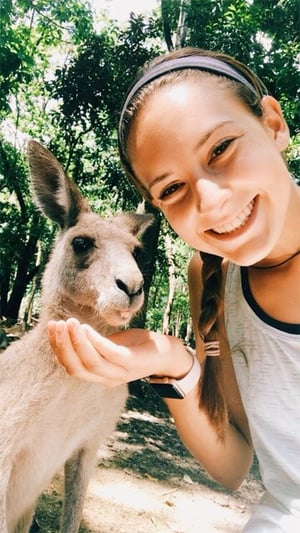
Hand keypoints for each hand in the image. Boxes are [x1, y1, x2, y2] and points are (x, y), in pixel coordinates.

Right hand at [48, 318, 191, 385]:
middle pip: (77, 367)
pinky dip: (95, 342)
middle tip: (55, 325)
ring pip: (91, 362)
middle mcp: (107, 378)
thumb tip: (70, 330)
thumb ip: (93, 343)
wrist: (168, 353)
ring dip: (76, 342)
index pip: (71, 367)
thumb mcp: (111, 345)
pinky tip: (86, 328)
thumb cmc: (137, 347)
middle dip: (63, 346)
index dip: (58, 349)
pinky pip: (110, 354)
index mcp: (99, 375)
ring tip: (69, 323)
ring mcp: (121, 372)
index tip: (51, 329)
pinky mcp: (133, 362)